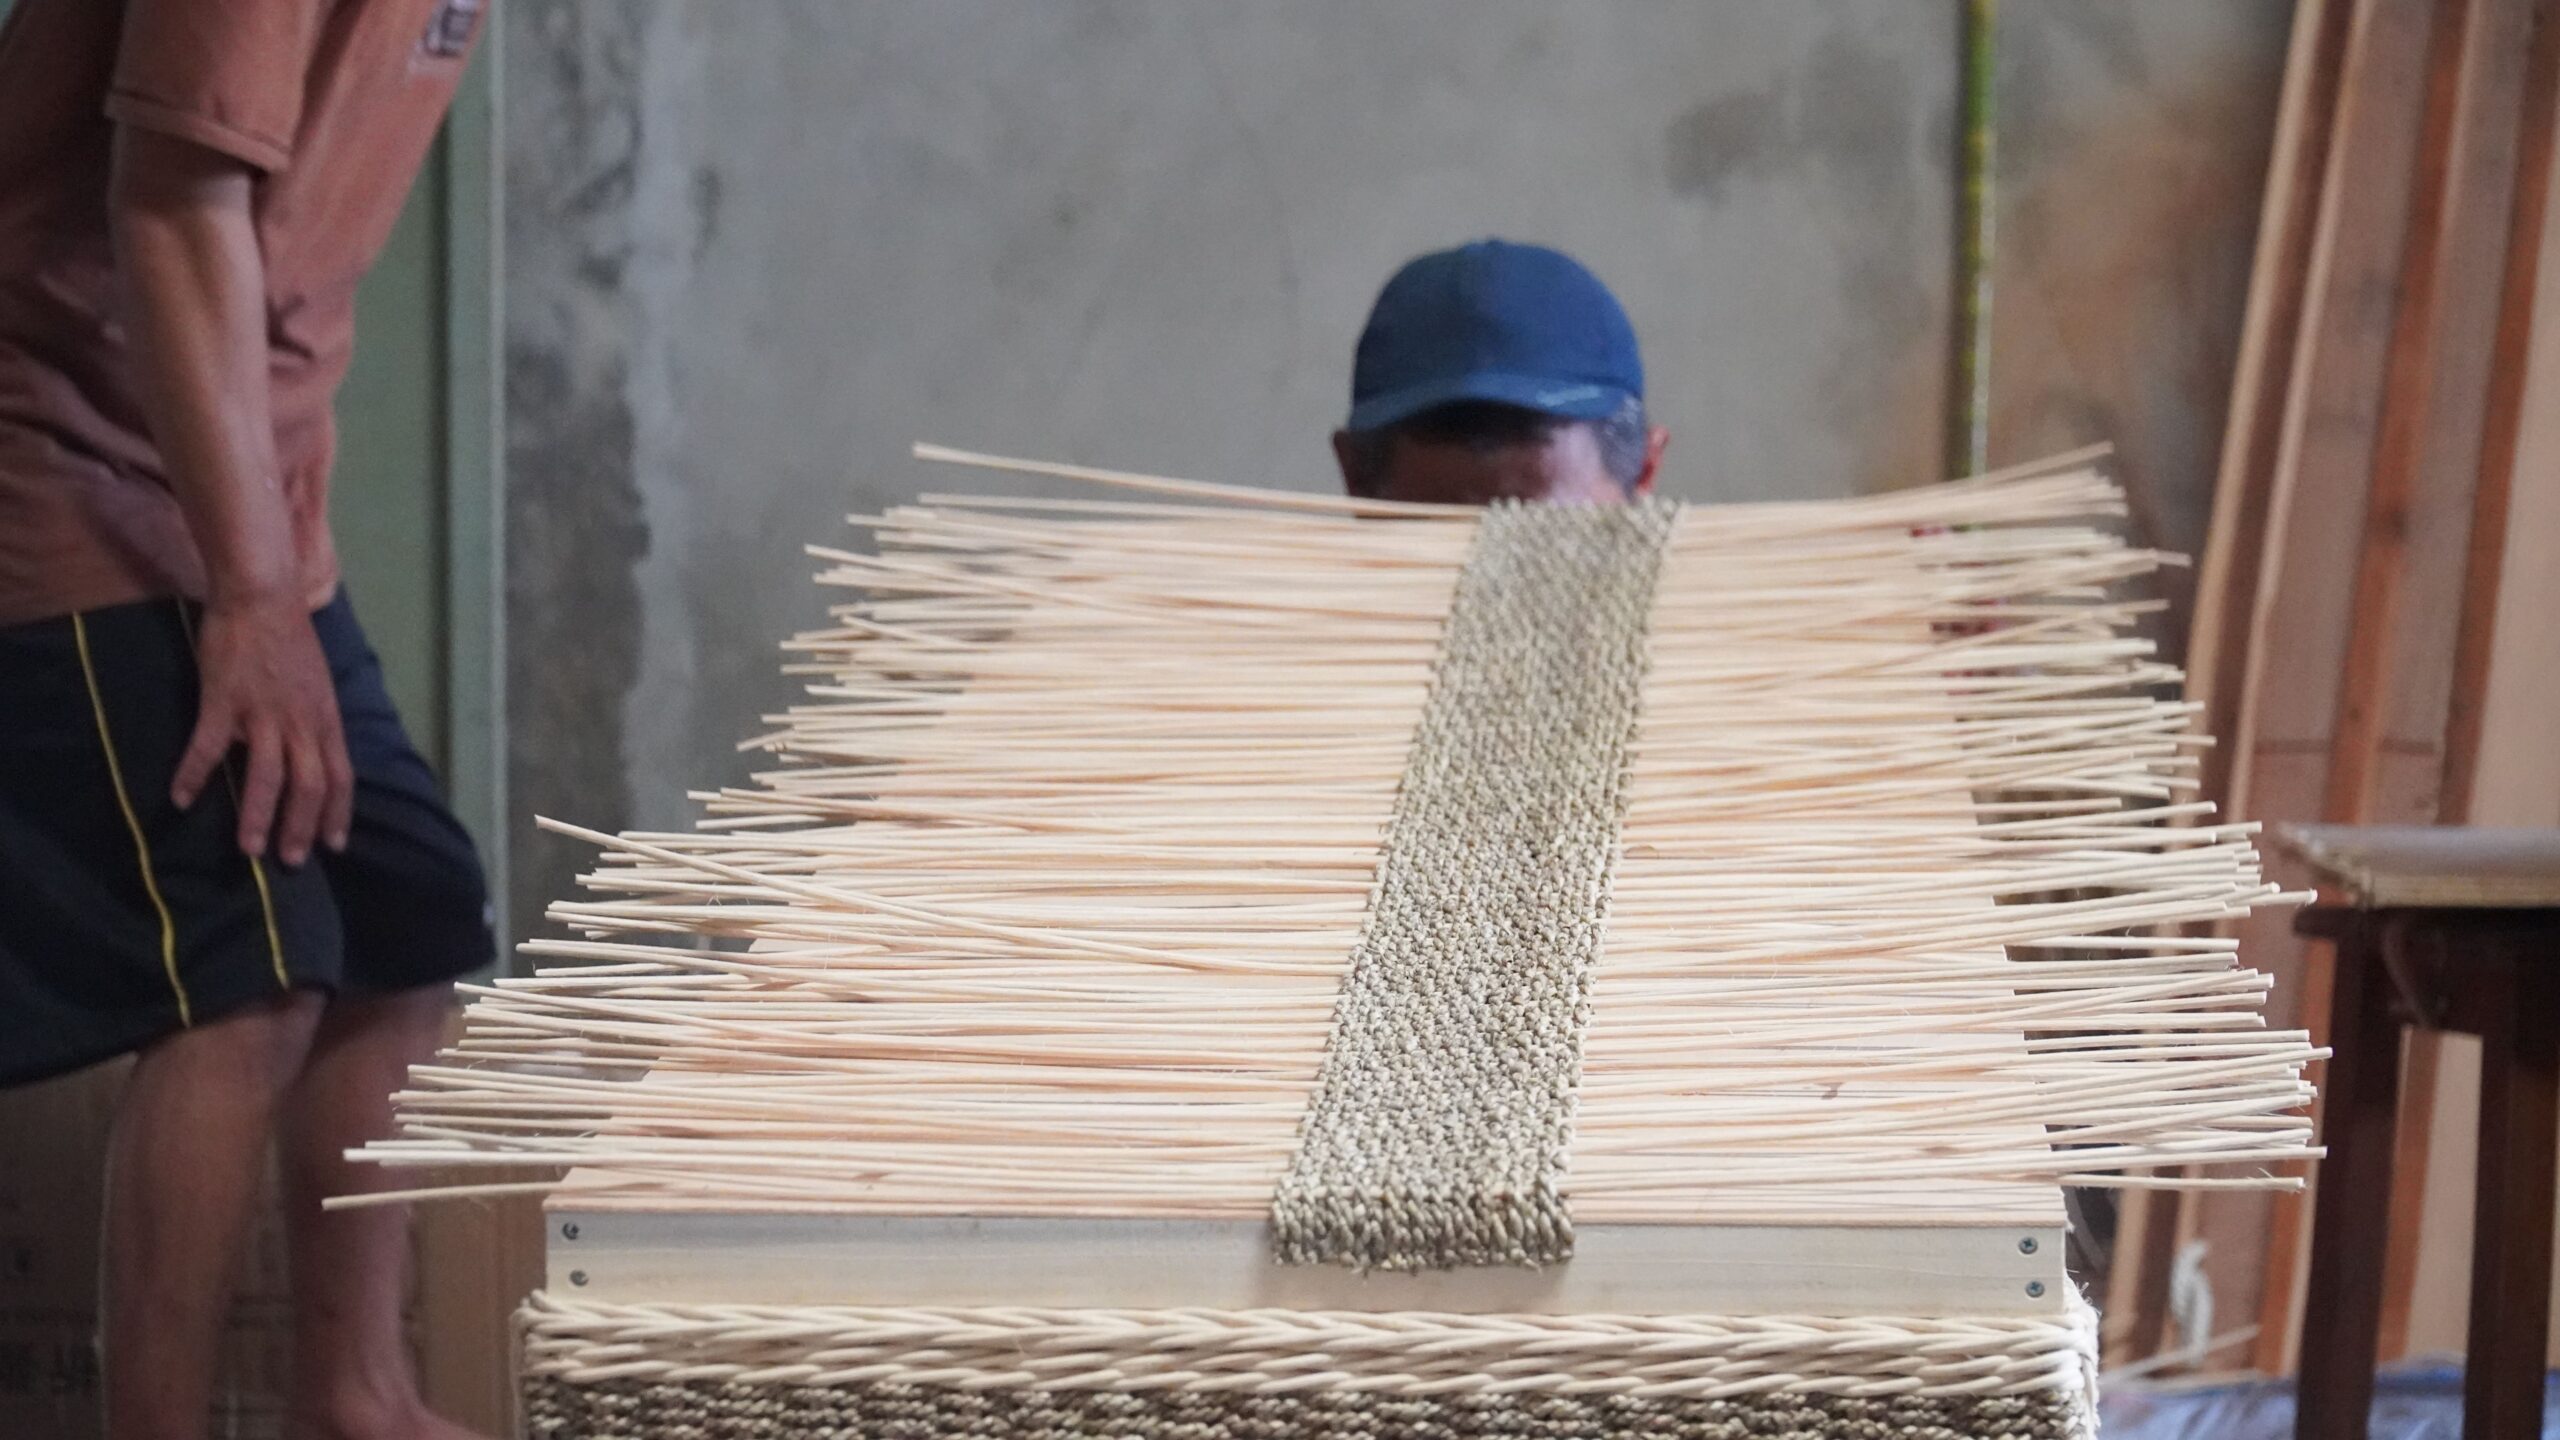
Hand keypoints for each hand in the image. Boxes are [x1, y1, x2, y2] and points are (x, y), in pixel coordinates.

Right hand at [170, 594, 352, 864]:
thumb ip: (317, 723)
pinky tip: (181, 799)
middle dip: (301, 828)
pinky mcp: (224, 701)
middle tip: (291, 861)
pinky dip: (194, 775)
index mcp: (326, 720)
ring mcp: (263, 713)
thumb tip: (317, 757)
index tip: (334, 846)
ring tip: (248, 849)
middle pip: (309, 786)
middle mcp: (301, 723)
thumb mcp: (319, 687)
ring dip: (257, 816)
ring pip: (267, 776)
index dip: (338, 814)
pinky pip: (208, 747)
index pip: (341, 778)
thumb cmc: (290, 641)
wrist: (263, 598)